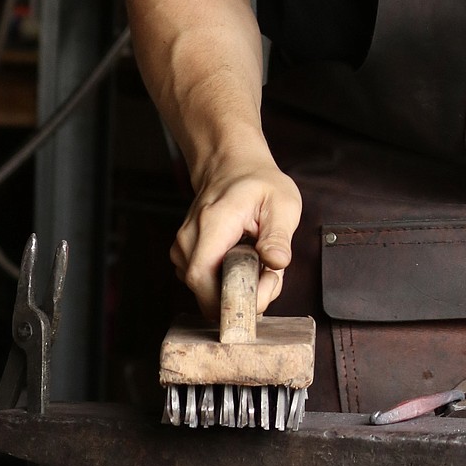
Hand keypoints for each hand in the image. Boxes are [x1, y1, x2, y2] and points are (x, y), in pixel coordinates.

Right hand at [170, 150, 301, 319]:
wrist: (232, 168)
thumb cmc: (257, 184)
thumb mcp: (282, 203)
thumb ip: (279, 236)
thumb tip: (276, 262)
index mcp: (213, 222)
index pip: (202, 277)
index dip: (230, 298)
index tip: (262, 292)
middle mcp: (190, 237)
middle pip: (205, 292)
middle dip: (242, 296)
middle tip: (268, 276)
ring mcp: (183, 248)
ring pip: (206, 293)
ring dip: (236, 289)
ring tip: (258, 263)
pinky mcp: (184, 256)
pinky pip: (204, 286)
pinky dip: (226, 284)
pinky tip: (243, 263)